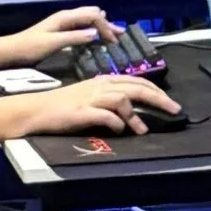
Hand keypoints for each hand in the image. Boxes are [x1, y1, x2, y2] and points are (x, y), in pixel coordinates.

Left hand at [0, 6, 120, 70]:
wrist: (10, 51)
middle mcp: (65, 17)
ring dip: (100, 25)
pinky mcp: (59, 31)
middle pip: (91, 15)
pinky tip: (95, 33)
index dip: (105, 26)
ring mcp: (62, 23)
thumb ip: (74, 37)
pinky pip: (81, 25)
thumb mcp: (53, 43)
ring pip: (86, 19)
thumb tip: (94, 33)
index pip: (92, 16)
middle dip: (106, 24)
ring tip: (113, 32)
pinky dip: (92, 28)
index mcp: (64, 17)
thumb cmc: (30, 47)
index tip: (113, 40)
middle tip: (120, 34)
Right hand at [12, 74, 172, 136]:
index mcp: (103, 81)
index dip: (156, 91)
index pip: (136, 81)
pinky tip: (119, 130)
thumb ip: (111, 103)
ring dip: (136, 116)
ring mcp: (90, 98)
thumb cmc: (63, 106)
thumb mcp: (90, 99)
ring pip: (122, 99)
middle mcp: (100, 86)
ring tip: (142, 130)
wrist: (36, 110)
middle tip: (174, 110)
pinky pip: (105, 115)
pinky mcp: (81, 112)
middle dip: (158, 99)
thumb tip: (132, 115)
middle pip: (136, 87)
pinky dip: (116, 122)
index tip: (170, 102)